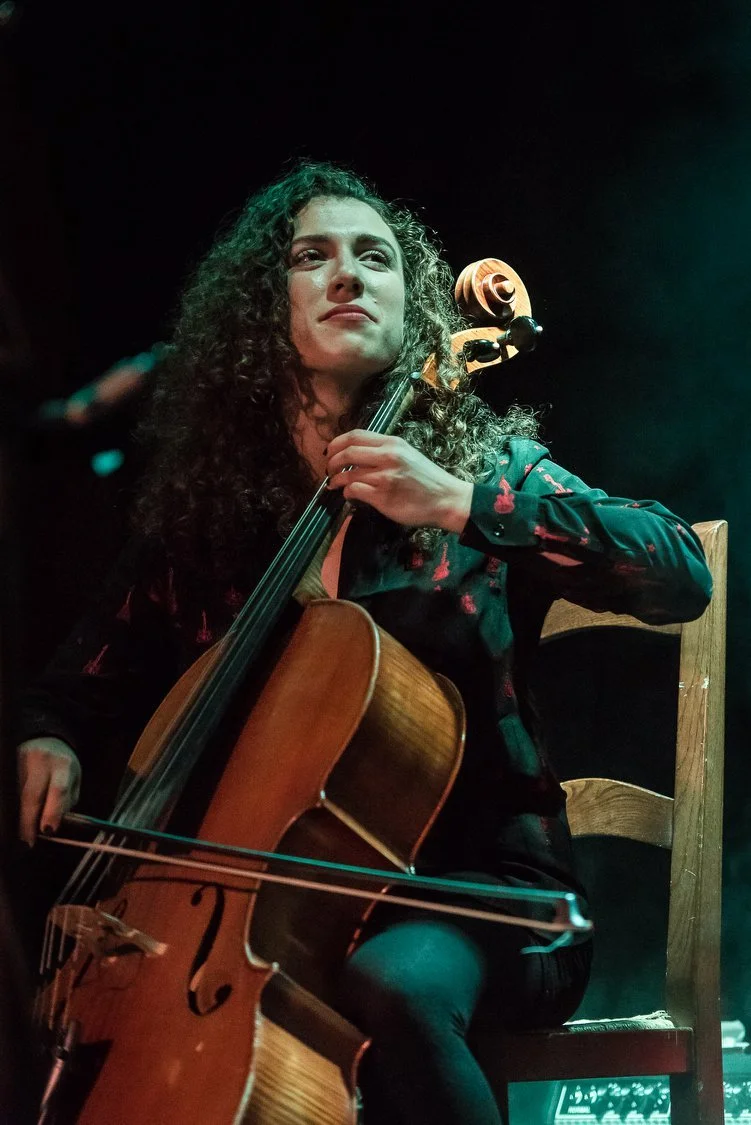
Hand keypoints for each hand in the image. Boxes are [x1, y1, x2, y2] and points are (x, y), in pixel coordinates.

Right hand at [17, 737, 80, 845]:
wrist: (46, 741)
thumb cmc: (62, 766)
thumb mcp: (74, 780)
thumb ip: (67, 802)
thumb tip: (53, 826)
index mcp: (63, 765)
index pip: (58, 790)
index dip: (52, 812)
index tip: (48, 831)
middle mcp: (41, 761)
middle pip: (31, 795)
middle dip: (28, 821)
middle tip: (28, 840)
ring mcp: (21, 760)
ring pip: (16, 794)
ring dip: (18, 814)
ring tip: (21, 830)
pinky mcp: (9, 762)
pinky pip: (9, 789)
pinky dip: (11, 804)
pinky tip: (15, 815)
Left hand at [326, 430, 472, 532]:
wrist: (447, 499)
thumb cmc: (427, 480)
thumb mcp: (408, 455)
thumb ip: (384, 452)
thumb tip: (356, 455)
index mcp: (393, 443)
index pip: (355, 435)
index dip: (336, 443)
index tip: (330, 453)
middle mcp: (388, 456)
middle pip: (347, 452)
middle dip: (332, 462)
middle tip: (329, 470)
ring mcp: (385, 476)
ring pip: (349, 473)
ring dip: (336, 480)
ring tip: (334, 485)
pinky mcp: (383, 496)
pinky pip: (355, 490)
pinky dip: (347, 493)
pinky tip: (350, 495)